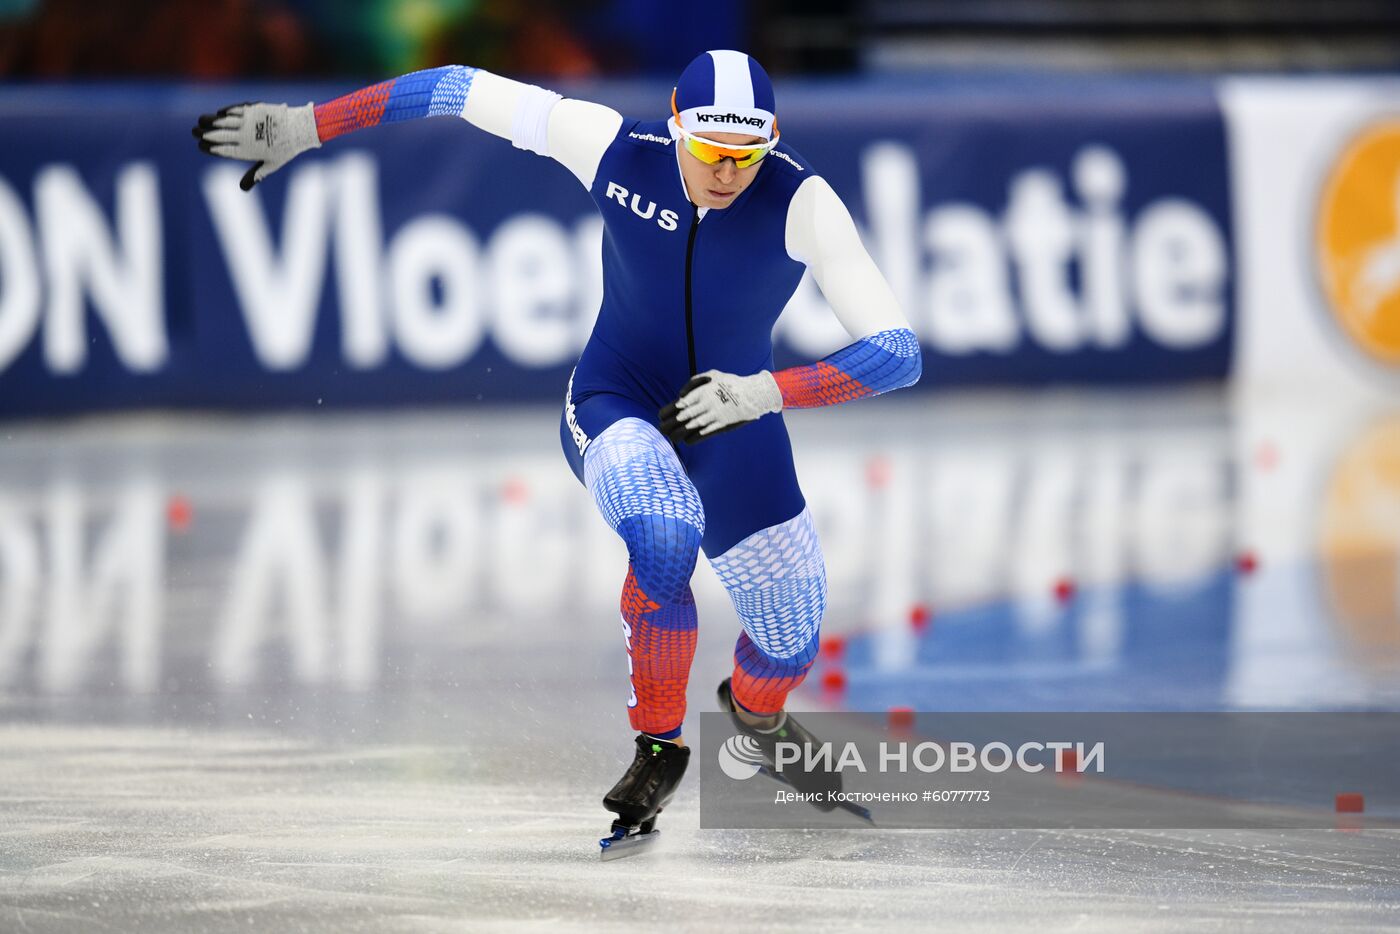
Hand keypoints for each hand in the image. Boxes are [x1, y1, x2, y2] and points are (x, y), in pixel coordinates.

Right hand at [192, 102, 320, 189]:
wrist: (299, 129)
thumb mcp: (272, 164)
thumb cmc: (287, 149)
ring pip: (223, 121)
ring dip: (210, 121)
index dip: (210, 148)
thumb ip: (256, 173)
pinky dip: (225, 112)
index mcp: (248, 151)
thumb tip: (243, 188)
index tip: (201, 146)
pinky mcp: (253, 109)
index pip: (223, 150)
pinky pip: (234, 110)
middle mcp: (245, 136)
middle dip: (204, 134)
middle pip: (219, 135)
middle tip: (195, 133)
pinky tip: (219, 114)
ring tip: (200, 121)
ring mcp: (248, 121)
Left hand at [659, 369, 782, 444]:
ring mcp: (712, 416)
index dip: (666, 413)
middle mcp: (704, 405)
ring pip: (689, 428)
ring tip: (673, 437)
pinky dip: (693, 439)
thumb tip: (680, 394)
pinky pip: (703, 435)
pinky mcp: (720, 426)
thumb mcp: (712, 375)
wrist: (753, 393)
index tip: (661, 417)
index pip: (678, 405)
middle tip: (662, 430)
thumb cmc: (731, 383)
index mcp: (700, 392)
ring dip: (679, 434)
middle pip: (680, 418)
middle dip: (669, 426)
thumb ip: (693, 382)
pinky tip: (688, 440)